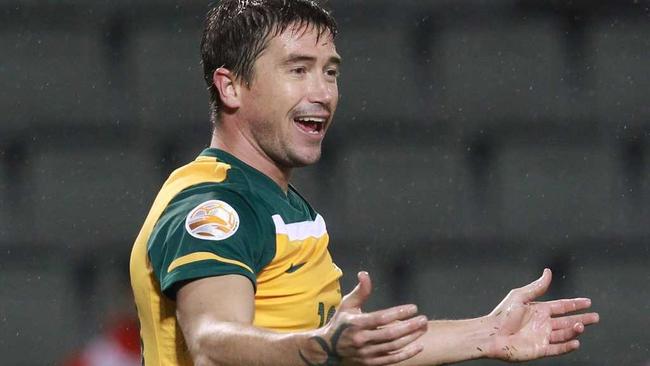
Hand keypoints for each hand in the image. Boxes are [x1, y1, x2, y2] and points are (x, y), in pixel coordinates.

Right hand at [300, 272, 427, 365]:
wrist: (329, 348)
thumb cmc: (341, 322)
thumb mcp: (347, 304)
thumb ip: (360, 291)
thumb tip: (364, 274)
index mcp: (356, 323)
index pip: (381, 318)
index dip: (398, 313)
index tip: (413, 308)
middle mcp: (361, 339)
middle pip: (390, 334)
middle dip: (409, 327)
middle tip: (423, 319)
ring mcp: (366, 353)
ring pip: (393, 346)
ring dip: (411, 338)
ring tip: (423, 329)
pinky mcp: (370, 362)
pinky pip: (392, 359)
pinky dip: (407, 354)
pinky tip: (419, 346)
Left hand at [485, 268, 598, 360]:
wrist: (491, 334)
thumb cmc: (502, 315)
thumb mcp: (520, 296)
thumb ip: (537, 286)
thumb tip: (548, 272)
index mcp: (538, 310)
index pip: (561, 306)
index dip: (575, 304)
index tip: (588, 302)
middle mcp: (542, 323)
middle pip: (567, 321)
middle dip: (582, 318)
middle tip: (595, 317)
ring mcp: (542, 336)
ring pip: (564, 334)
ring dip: (574, 330)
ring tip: (581, 325)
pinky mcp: (540, 349)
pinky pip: (558, 348)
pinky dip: (568, 346)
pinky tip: (576, 342)